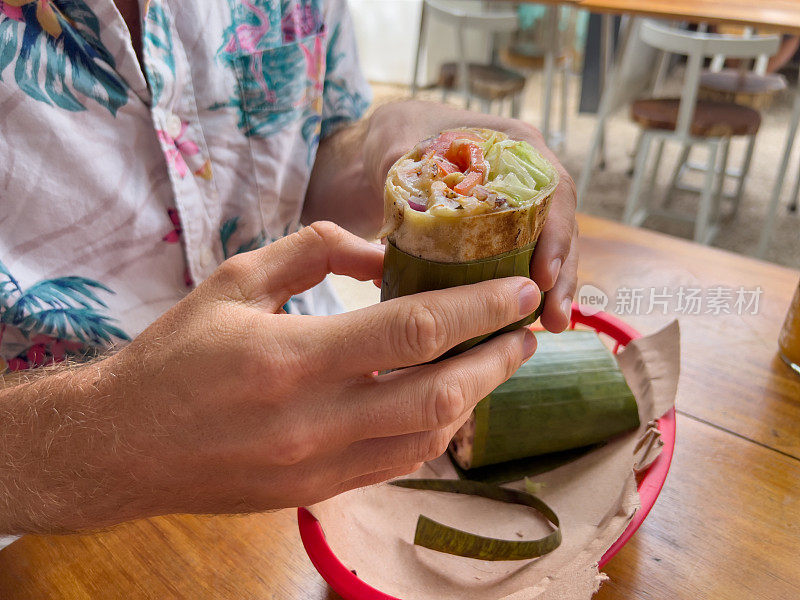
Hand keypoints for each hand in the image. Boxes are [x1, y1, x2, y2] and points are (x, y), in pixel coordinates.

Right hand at [0, 222, 539, 532]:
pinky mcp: (316, 492)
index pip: (414, 330)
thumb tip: (380, 252)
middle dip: (496, 359)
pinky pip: (397, 466)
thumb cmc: (174, 355)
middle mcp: (313, 420)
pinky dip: (434, 433)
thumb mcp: (235, 280)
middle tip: (528, 330)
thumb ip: (313, 254)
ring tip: (496, 362)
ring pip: (428, 440)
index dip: (479, 308)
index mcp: (291, 357)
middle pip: (439, 394)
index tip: (522, 290)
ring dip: (474, 399)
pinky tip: (447, 403)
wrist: (120, 445)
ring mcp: (318, 466)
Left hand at [363, 100, 577, 332]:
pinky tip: (517, 324)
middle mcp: (524, 178)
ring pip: (546, 250)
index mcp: (514, 147)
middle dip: (561, 275)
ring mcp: (515, 208)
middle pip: (559, 228)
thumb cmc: (398, 135)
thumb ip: (404, 170)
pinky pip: (519, 263)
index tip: (544, 275)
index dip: (556, 235)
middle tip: (554, 319)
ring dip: (550, 290)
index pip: (553, 191)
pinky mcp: (498, 235)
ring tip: (550, 327)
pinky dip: (518, 292)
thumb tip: (408, 213)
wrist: (384, 149)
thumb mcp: (398, 144)